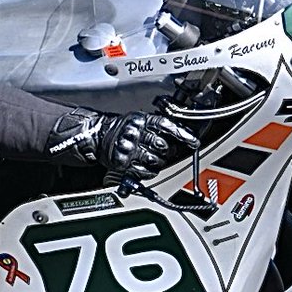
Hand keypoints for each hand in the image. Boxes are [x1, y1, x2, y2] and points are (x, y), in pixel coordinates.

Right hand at [48, 109, 198, 180]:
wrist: (97, 136)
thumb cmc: (121, 128)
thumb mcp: (140, 120)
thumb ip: (158, 127)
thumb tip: (180, 138)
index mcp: (142, 119)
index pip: (167, 126)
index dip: (182, 135)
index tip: (194, 142)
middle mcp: (136, 132)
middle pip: (163, 146)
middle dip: (167, 151)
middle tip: (162, 151)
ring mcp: (129, 148)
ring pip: (156, 161)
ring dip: (157, 162)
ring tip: (149, 158)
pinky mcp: (123, 162)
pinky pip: (144, 172)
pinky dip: (147, 172)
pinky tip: (142, 166)